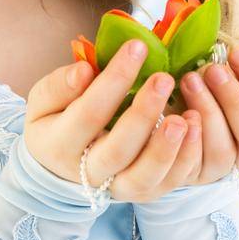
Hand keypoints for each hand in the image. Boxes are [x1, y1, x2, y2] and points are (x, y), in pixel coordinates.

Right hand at [23, 37, 205, 202]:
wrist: (63, 164)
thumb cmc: (56, 121)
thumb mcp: (44, 101)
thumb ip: (59, 86)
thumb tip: (84, 70)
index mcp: (59, 145)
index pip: (89, 113)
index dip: (114, 80)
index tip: (137, 47)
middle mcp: (89, 173)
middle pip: (119, 150)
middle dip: (144, 114)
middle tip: (164, 78)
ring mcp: (118, 188)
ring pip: (144, 176)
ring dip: (168, 147)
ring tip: (187, 116)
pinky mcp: (143, 192)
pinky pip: (168, 183)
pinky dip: (185, 159)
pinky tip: (195, 128)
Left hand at [173, 45, 238, 185]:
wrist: (168, 114)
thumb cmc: (202, 84)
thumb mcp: (221, 72)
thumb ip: (230, 66)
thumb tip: (222, 51)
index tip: (236, 54)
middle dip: (236, 101)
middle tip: (212, 71)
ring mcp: (223, 166)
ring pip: (225, 153)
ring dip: (207, 113)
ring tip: (188, 81)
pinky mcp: (194, 175)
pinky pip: (192, 164)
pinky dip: (185, 137)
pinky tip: (176, 113)